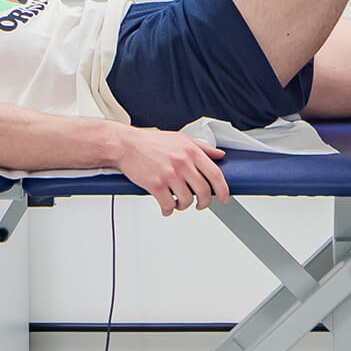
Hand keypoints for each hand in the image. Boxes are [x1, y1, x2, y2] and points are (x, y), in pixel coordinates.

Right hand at [114, 128, 228, 215]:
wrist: (125, 145)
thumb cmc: (151, 142)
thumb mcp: (180, 139)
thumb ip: (202, 147)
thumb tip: (219, 155)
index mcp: (191, 151)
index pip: (215, 174)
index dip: (224, 189)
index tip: (225, 197)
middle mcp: (182, 162)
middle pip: (204, 191)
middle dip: (205, 202)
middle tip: (201, 204)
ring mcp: (169, 174)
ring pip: (187, 200)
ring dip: (184, 206)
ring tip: (178, 203)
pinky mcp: (156, 185)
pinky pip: (168, 205)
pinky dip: (168, 210)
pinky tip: (166, 208)